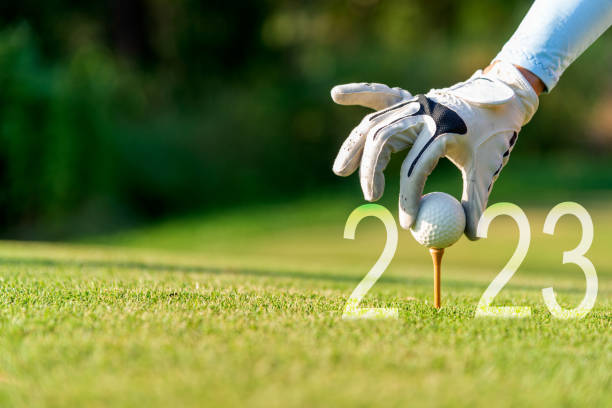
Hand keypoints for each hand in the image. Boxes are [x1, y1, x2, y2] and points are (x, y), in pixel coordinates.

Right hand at [331, 61, 537, 238]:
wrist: (502, 97)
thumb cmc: (494, 137)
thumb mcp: (487, 170)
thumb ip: (475, 204)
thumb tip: (468, 237)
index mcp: (444, 131)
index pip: (415, 170)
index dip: (409, 200)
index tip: (407, 223)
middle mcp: (424, 113)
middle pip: (382, 142)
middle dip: (370, 172)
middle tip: (371, 197)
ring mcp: (414, 103)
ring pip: (374, 123)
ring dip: (354, 147)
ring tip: (340, 171)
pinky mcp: (409, 98)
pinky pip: (378, 98)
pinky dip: (358, 95)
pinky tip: (336, 93)